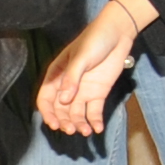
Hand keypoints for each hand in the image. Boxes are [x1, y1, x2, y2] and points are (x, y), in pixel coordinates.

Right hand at [36, 0, 150, 134]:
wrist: (118, 33)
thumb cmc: (94, 40)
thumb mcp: (81, 58)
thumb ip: (72, 78)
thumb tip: (63, 100)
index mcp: (57, 75)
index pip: (46, 98)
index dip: (47, 112)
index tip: (53, 124)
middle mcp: (67, 86)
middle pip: (60, 110)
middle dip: (64, 121)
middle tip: (72, 130)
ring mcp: (83, 91)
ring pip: (76, 113)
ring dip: (79, 123)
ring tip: (85, 131)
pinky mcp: (98, 93)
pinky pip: (93, 111)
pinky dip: (94, 121)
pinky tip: (97, 129)